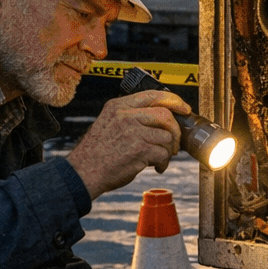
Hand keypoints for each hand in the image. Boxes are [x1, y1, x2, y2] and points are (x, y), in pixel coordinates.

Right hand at [67, 90, 185, 198]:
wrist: (83, 173)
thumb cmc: (97, 153)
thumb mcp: (109, 124)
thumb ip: (131, 117)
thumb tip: (162, 120)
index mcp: (118, 106)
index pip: (153, 95)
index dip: (173, 101)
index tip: (184, 109)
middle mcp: (125, 114)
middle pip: (165, 115)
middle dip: (175, 131)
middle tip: (173, 144)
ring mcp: (132, 131)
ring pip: (167, 136)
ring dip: (168, 150)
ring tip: (159, 159)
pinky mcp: (139, 149)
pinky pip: (163, 153)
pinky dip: (163, 162)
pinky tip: (155, 166)